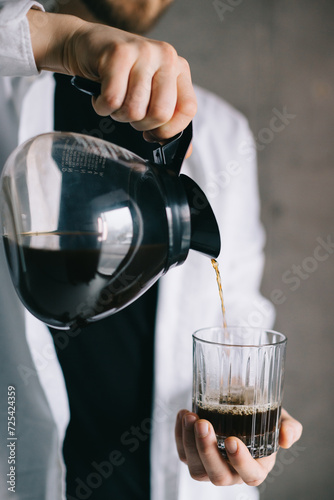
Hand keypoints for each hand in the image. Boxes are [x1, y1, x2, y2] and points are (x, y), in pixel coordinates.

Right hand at [27, 9, 196, 141]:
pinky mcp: (118, 53)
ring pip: (134, 109)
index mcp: (180, 69)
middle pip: (160, 114)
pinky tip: (100, 95)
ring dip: (118, 114)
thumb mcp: (151, 95)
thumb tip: (185, 153)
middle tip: (129, 111)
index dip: (168, 130)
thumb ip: (169, 122)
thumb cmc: (122, 76)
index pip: (187, 110)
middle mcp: (167, 57)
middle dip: (139, 123)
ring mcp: (143, 52)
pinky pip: (112, 100)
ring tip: (114, 99)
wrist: (89, 46)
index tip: (152, 132)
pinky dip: (102, 107)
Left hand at [175, 408, 302, 485]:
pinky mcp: (192, 456)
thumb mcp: (279, 417)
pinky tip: (184, 414)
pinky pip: (183, 453)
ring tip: (191, 416)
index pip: (250, 476)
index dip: (240, 462)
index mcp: (256, 466)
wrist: (239, 399)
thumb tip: (286, 436)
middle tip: (203, 424)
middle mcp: (232, 472)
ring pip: (196, 468)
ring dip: (190, 443)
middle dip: (207, 451)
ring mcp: (210, 466)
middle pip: (217, 475)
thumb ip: (289, 427)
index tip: (232, 440)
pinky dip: (180, 434)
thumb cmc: (260, 412)